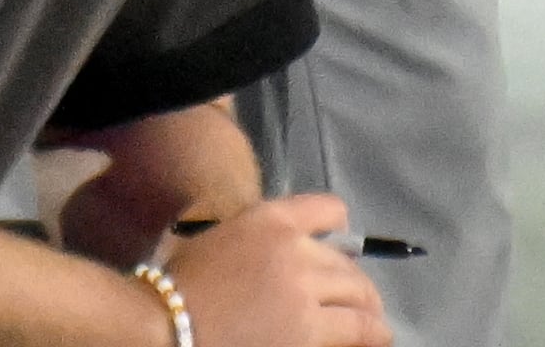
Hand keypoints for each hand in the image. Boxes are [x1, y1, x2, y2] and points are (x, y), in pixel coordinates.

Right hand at [163, 195, 388, 346]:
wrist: (167, 324)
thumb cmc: (178, 287)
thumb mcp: (219, 241)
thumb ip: (257, 241)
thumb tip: (286, 259)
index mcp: (268, 219)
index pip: (327, 210)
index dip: (341, 228)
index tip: (344, 246)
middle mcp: (295, 249)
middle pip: (346, 263)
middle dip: (357, 283)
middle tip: (361, 301)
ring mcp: (304, 291)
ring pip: (359, 296)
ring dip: (371, 311)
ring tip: (376, 326)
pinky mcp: (309, 331)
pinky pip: (358, 330)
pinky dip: (373, 334)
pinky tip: (377, 339)